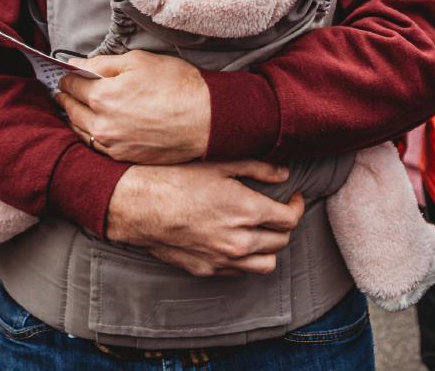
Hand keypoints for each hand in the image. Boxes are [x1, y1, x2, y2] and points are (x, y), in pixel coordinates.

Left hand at [55, 51, 209, 163]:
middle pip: (70, 109)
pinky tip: (93, 126)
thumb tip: (76, 64)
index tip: (66, 73)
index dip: (67, 76)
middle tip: (63, 89)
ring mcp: (112, 144)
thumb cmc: (176, 85)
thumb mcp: (139, 61)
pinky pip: (95, 146)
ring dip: (74, 117)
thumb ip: (103, 63)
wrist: (206, 119)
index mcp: (102, 96)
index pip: (71, 84)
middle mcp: (101, 124)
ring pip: (79, 130)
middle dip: (66, 96)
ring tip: (74, 107)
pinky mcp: (123, 157)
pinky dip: (88, 134)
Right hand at [106, 161, 303, 276]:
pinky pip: (240, 272)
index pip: (290, 219)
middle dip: (285, 225)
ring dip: (269, 248)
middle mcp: (239, 241)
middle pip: (281, 242)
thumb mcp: (219, 163)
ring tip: (261, 230)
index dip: (297, 206)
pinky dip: (246, 259)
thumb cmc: (175, 177)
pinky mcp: (206, 270)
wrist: (138, 204)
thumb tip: (284, 174)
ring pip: (265, 265)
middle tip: (278, 210)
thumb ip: (258, 168)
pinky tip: (237, 240)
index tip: (293, 198)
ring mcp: (222, 260)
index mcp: (247, 211)